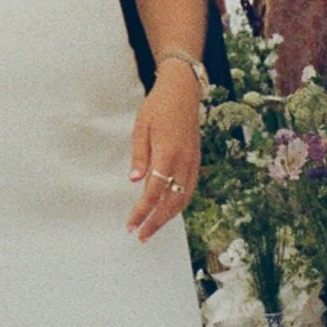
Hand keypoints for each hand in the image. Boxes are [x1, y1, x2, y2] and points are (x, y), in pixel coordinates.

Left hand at [126, 73, 202, 241]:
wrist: (182, 91)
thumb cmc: (157, 106)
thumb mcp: (141, 127)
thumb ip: (139, 156)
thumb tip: (134, 180)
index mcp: (167, 153)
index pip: (153, 192)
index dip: (142, 211)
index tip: (131, 225)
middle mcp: (183, 162)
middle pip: (171, 202)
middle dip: (155, 222)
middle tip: (141, 235)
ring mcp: (192, 162)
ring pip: (183, 199)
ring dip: (168, 217)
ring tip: (152, 228)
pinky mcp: (196, 161)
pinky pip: (189, 189)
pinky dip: (179, 204)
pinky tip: (169, 211)